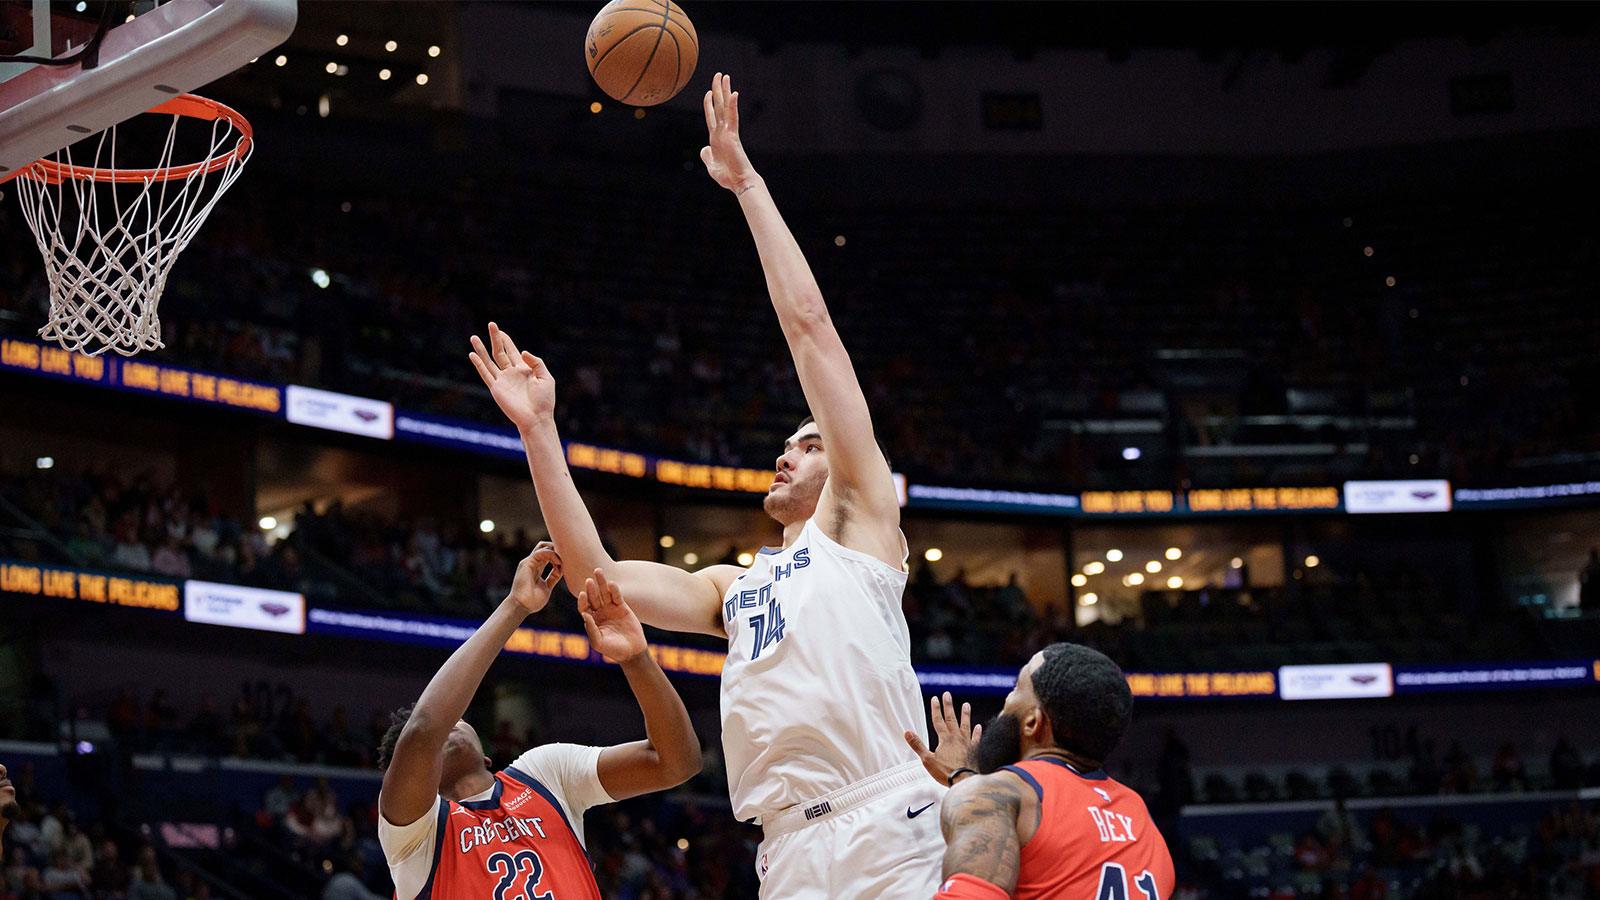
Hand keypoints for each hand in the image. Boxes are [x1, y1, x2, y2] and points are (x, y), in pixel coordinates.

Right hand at [469, 322, 555, 431]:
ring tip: (474, 337)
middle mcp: (511, 373)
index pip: (512, 351)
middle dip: (495, 338)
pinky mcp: (496, 389)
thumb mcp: (546, 377)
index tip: (500, 330)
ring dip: (481, 349)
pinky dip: (479, 365)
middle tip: (491, 324)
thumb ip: (536, 363)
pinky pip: (486, 374)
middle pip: (500, 352)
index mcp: (523, 370)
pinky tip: (472, 355)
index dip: (506, 340)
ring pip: (489, 361)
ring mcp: (502, 381)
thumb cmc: (544, 400)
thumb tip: (522, 351)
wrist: (536, 418)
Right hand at [509, 542, 563, 613]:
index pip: (548, 555)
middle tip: (567, 557)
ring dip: (555, 551)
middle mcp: (533, 564)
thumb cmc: (533, 601)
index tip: (568, 564)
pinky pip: (540, 552)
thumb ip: (553, 578)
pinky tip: (557, 562)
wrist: (522, 607)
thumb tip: (561, 571)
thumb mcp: (547, 587)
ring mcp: (529, 562)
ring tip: (562, 562)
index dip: (559, 556)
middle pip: (546, 547)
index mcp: (537, 569)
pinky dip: (551, 554)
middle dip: (558, 549)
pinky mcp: (527, 563)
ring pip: (543, 546)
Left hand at [578, 568, 647, 663]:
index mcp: (592, 620)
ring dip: (601, 583)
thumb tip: (584, 614)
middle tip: (589, 580)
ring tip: (598, 571)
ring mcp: (611, 609)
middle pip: (593, 597)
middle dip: (591, 588)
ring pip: (604, 593)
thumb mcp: (598, 642)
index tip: (582, 594)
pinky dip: (614, 590)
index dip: (582, 600)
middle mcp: (600, 612)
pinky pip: (617, 597)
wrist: (632, 652)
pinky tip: (611, 584)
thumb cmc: (613, 650)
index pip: (584, 607)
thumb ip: (591, 629)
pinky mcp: (623, 608)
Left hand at [699, 72, 758, 192]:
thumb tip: (704, 149)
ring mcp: (728, 132)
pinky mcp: (732, 136)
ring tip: (725, 76)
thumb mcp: (711, 165)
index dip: (709, 103)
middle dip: (718, 90)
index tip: (709, 91)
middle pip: (719, 106)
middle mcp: (722, 132)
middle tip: (719, 74)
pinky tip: (734, 93)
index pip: (712, 116)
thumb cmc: (728, 177)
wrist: (739, 182)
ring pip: (725, 107)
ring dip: (725, 91)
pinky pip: (732, 118)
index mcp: (716, 138)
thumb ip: (707, 156)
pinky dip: (732, 106)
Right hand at [905, 692, 982, 784]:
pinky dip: (977, 732)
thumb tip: (907, 732)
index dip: (936, 709)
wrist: (964, 781)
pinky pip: (976, 739)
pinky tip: (978, 726)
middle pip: (951, 719)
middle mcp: (956, 738)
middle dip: (948, 706)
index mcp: (945, 739)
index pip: (938, 721)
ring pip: (965, 726)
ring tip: (966, 705)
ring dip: (965, 715)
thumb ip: (918, 745)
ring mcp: (966, 743)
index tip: (935, 698)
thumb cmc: (945, 772)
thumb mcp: (927, 760)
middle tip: (947, 694)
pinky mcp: (974, 751)